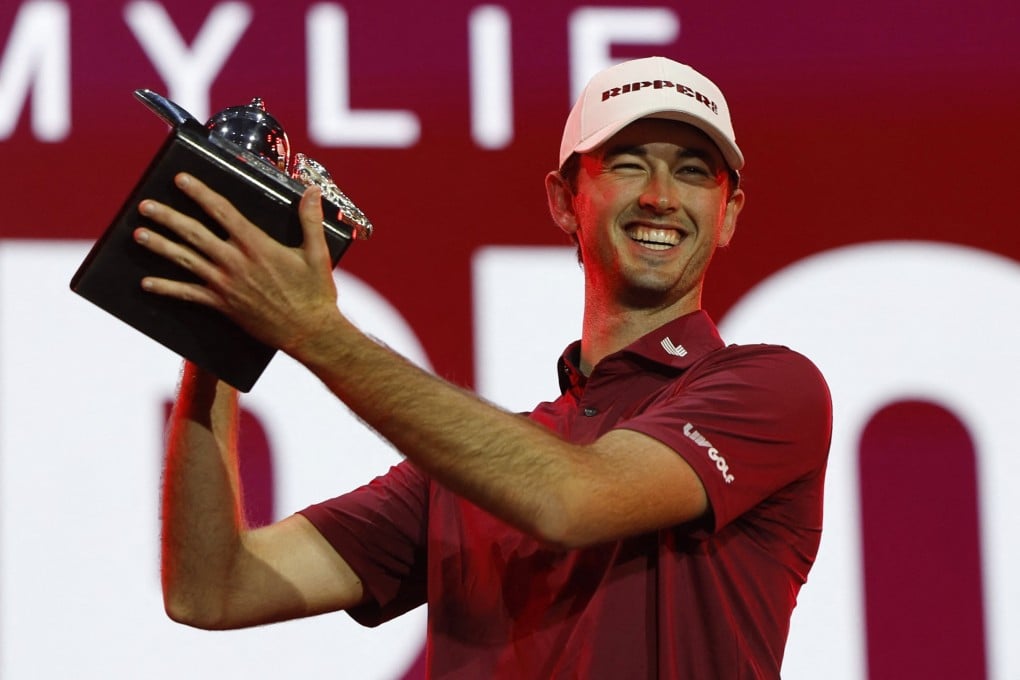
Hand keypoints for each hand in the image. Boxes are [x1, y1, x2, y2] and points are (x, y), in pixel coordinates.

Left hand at [133, 172, 341, 355]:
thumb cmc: (315, 292)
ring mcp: (225, 284)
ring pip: (185, 259)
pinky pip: (188, 294)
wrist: (309, 331)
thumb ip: (310, 219)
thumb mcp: (317, 252)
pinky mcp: (222, 305)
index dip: (199, 193)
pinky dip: (166, 288)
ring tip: (138, 234)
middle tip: (145, 205)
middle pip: (194, 233)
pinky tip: (146, 283)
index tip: (181, 179)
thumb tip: (312, 190)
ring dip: (159, 246)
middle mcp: (235, 261)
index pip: (221, 211)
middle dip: (167, 217)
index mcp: (256, 244)